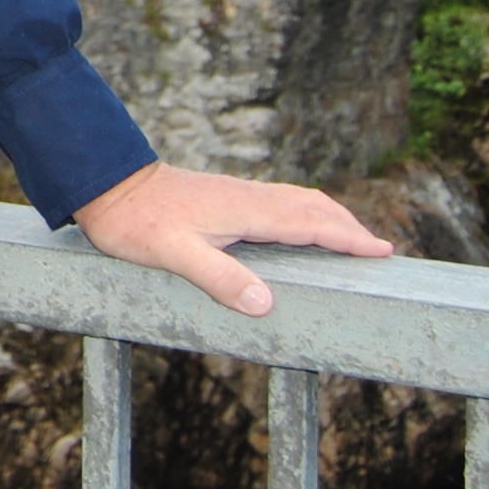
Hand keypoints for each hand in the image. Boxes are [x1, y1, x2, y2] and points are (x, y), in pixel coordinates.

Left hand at [71, 161, 391, 315]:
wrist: (107, 184)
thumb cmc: (136, 222)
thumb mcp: (175, 255)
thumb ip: (219, 278)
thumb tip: (266, 304)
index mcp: (245, 211)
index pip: (310, 224)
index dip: (347, 238)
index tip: (382, 250)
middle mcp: (247, 198)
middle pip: (311, 207)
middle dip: (347, 225)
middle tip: (377, 246)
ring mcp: (236, 194)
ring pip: (295, 200)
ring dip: (327, 215)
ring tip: (348, 234)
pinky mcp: (223, 196)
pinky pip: (277, 201)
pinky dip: (302, 212)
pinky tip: (294, 225)